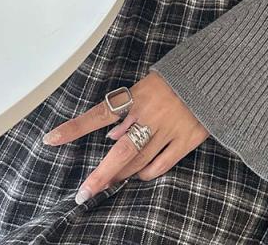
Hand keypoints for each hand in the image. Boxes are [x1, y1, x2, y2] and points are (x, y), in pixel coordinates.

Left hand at [41, 70, 209, 202]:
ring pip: (139, 162)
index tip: (51, 139)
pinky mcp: (188, 139)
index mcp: (139, 95)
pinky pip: (162, 164)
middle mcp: (152, 113)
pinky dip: (147, 173)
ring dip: (121, 175)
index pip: (100, 113)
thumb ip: (130, 109)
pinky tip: (139, 175)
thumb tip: (112, 135)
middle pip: (121, 151)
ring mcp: (171, 128)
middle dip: (101, 174)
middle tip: (84, 193)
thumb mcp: (149, 84)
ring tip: (109, 182)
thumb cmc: (178, 77)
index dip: (75, 128)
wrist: (217, 74)